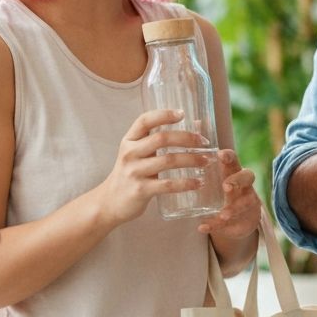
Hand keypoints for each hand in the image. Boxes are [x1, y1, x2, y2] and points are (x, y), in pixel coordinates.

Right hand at [94, 109, 213, 227]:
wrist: (109, 203)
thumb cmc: (130, 174)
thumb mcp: (137, 154)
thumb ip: (157, 142)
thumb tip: (195, 126)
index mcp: (129, 140)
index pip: (145, 120)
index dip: (164, 114)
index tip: (182, 113)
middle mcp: (130, 153)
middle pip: (162, 138)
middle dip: (187, 138)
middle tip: (204, 142)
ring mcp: (134, 172)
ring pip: (169, 160)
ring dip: (192, 160)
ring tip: (207, 161)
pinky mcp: (140, 190)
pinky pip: (168, 185)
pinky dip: (186, 183)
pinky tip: (198, 183)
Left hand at [198, 150, 263, 238]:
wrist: (239, 219)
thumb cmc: (222, 194)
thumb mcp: (214, 183)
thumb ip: (198, 176)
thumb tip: (165, 166)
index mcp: (234, 172)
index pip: (234, 160)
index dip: (230, 156)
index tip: (220, 154)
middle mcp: (244, 185)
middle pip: (247, 177)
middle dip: (237, 180)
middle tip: (226, 186)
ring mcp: (247, 202)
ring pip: (247, 202)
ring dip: (234, 208)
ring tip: (223, 214)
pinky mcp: (244, 220)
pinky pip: (233, 223)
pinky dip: (217, 225)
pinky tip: (203, 227)